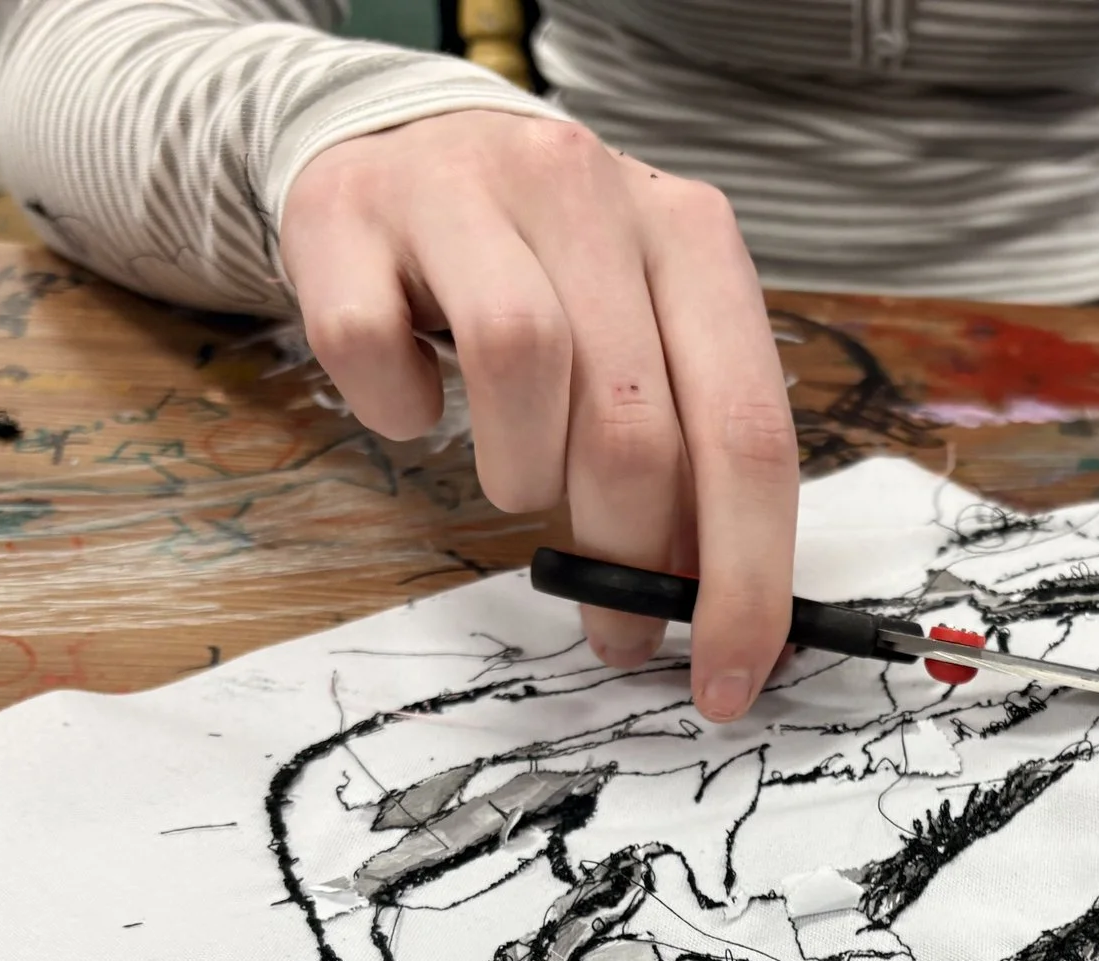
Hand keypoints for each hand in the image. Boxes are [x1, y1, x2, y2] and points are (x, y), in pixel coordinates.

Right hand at [280, 110, 797, 720]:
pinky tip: (418, 405)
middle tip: (612, 619)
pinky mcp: (348, 211)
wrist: (403, 144)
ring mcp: (463, 188)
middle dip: (626, 555)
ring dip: (520, 474)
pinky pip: (374, 350)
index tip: (727, 678)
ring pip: (516, 364)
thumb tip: (709, 604)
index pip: (749, 428)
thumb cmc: (547, 273)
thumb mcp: (642, 331)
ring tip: (516, 481)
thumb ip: (687, 444)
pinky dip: (399, 412)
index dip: (745, 575)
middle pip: (633, 418)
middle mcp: (588, 190)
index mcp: (692, 233)